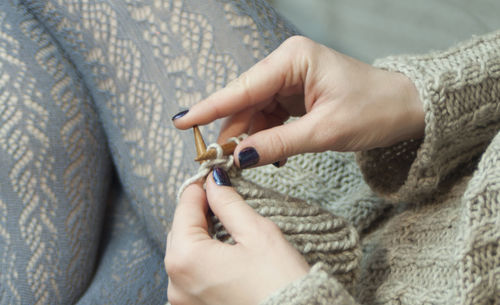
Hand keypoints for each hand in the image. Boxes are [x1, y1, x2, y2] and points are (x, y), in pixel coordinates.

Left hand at [165, 169, 309, 304]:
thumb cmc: (280, 283)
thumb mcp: (256, 233)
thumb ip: (229, 203)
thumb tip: (214, 181)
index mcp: (185, 258)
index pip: (184, 208)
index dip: (201, 187)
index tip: (214, 175)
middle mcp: (176, 283)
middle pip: (180, 232)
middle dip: (199, 212)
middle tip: (223, 198)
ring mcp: (183, 301)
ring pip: (184, 254)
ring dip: (200, 237)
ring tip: (227, 226)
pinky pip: (192, 276)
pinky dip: (203, 261)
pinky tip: (225, 255)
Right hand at [173, 36, 423, 167]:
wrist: (406, 108)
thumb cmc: (375, 109)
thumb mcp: (325, 131)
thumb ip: (279, 143)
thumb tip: (239, 157)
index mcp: (293, 60)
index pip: (242, 88)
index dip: (210, 107)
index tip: (182, 122)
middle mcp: (287, 64)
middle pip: (244, 101)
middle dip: (230, 131)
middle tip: (214, 161)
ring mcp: (290, 79)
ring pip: (254, 111)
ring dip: (247, 138)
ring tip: (241, 163)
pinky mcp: (295, 94)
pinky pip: (269, 117)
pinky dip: (265, 137)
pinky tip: (268, 155)